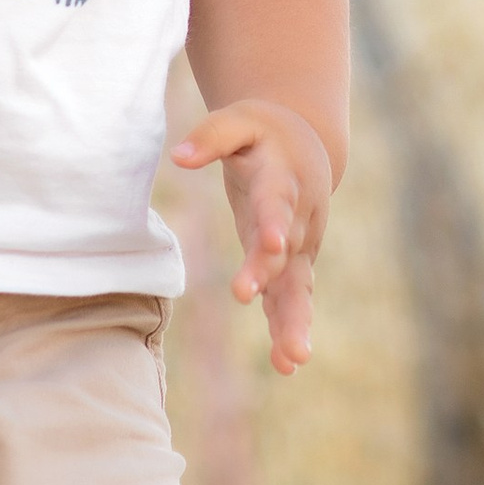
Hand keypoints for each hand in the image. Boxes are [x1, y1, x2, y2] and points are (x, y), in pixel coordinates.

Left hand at [172, 100, 332, 372]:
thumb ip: (210, 137)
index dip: (275, 221)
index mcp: (284, 179)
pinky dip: (290, 329)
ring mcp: (300, 245)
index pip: (278, 201)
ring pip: (297, 285)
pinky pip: (293, 299)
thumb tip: (177, 158)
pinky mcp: (294, 265)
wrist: (305, 145)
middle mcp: (298, 217)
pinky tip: (287, 364)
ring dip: (294, 320)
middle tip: (248, 296)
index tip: (270, 243)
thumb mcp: (238, 120)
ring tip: (292, 358)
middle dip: (270, 275)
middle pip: (286, 251)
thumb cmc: (263, 132)